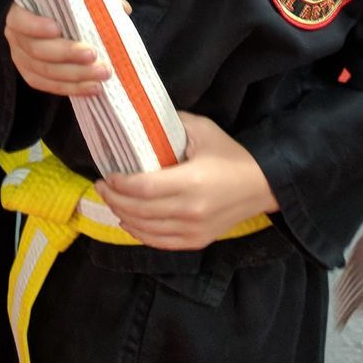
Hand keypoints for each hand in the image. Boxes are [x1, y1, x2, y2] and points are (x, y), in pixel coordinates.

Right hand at [5, 3, 110, 95]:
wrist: (48, 24)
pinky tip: (93, 88)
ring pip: (46, 72)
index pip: (21, 21)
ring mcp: (21, 59)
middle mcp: (16, 38)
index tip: (58, 28)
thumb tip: (121, 8)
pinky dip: (73, 89)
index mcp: (20, 13)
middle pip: (38, 50)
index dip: (36, 26)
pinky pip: (50, 87)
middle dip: (67, 54)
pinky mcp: (31, 76)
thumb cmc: (61, 6)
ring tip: (102, 74)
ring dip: (76, 75)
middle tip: (94, 54)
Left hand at [97, 113, 279, 249]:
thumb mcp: (203, 130)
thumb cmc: (231, 154)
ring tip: (111, 201)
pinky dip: (138, 233)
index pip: (143, 188)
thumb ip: (171, 124)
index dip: (119, 184)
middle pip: (139, 210)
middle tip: (101, 186)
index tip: (106, 174)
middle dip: (113, 198)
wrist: (262, 185)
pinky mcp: (196, 241)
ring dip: (122, 215)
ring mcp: (193, 230)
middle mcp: (190, 210)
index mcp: (192, 181)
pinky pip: (159, 242)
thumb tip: (141, 121)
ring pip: (145, 229)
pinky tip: (127, 221)